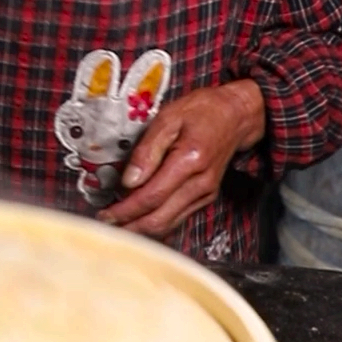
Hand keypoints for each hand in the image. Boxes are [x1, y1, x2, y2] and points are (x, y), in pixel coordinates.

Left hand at [100, 80, 265, 239]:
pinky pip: (178, 219)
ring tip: (118, 225)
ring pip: (170, 224)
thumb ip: (147, 149)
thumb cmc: (202, 111)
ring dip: (142, 229)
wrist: (235, 115)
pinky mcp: (206, 197)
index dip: (126, 209)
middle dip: (131, 226)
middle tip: (107, 223)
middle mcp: (201, 183)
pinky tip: (140, 219)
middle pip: (161, 219)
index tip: (106, 214)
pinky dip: (157, 223)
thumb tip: (129, 180)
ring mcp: (205, 193)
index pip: (152, 196)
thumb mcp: (169, 117)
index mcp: (190, 160)